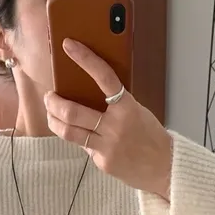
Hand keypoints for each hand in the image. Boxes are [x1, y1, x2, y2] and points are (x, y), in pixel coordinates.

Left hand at [45, 39, 172, 200]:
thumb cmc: (151, 136)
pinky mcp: (103, 162)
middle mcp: (115, 126)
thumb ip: (115, 105)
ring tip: (51, 114)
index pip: (103, 77)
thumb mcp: (137, 112)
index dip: (85, 58)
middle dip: (54, 103)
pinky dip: (80, 140)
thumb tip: (86, 95)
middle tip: (50, 97)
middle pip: (73, 112)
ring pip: (69, 132)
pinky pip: (84, 147)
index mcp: (127, 107)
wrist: (165, 168)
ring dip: (54, 121)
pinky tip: (82, 137)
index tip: (69, 45)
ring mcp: (107, 146)